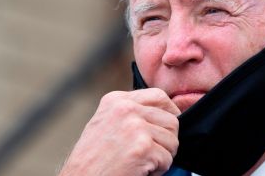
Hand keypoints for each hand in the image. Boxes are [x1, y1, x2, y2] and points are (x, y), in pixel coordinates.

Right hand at [58, 88, 179, 175]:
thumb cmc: (92, 158)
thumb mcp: (107, 123)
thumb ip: (131, 113)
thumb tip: (169, 109)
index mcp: (116, 100)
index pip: (159, 96)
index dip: (169, 113)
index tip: (166, 128)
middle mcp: (126, 108)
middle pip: (171, 119)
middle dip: (166, 140)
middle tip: (150, 154)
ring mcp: (135, 126)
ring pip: (172, 140)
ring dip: (162, 156)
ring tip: (141, 162)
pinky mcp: (142, 146)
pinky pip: (167, 159)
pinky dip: (158, 171)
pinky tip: (139, 171)